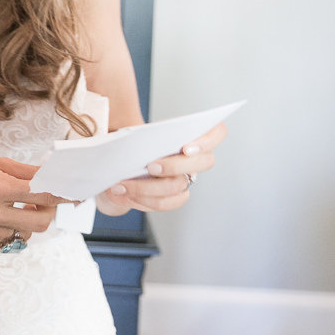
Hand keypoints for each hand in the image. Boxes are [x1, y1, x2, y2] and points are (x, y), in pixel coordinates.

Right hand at [0, 154, 70, 253]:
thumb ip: (22, 172)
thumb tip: (51, 176)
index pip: (44, 196)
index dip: (63, 196)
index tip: (74, 197)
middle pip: (40, 223)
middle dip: (47, 214)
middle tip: (41, 206)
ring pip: (20, 234)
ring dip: (20, 222)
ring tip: (4, 209)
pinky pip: (1, 245)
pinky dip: (2, 233)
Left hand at [97, 122, 227, 213]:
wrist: (117, 162)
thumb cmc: (131, 143)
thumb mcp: (137, 132)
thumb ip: (145, 133)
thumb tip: (134, 138)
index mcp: (191, 135)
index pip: (217, 131)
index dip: (207, 140)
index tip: (185, 147)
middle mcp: (194, 158)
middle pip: (204, 163)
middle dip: (175, 166)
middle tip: (149, 166)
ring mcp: (186, 178)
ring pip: (179, 186)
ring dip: (147, 187)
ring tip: (121, 185)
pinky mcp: (173, 197)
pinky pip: (165, 203)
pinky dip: (141, 200)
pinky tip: (122, 194)